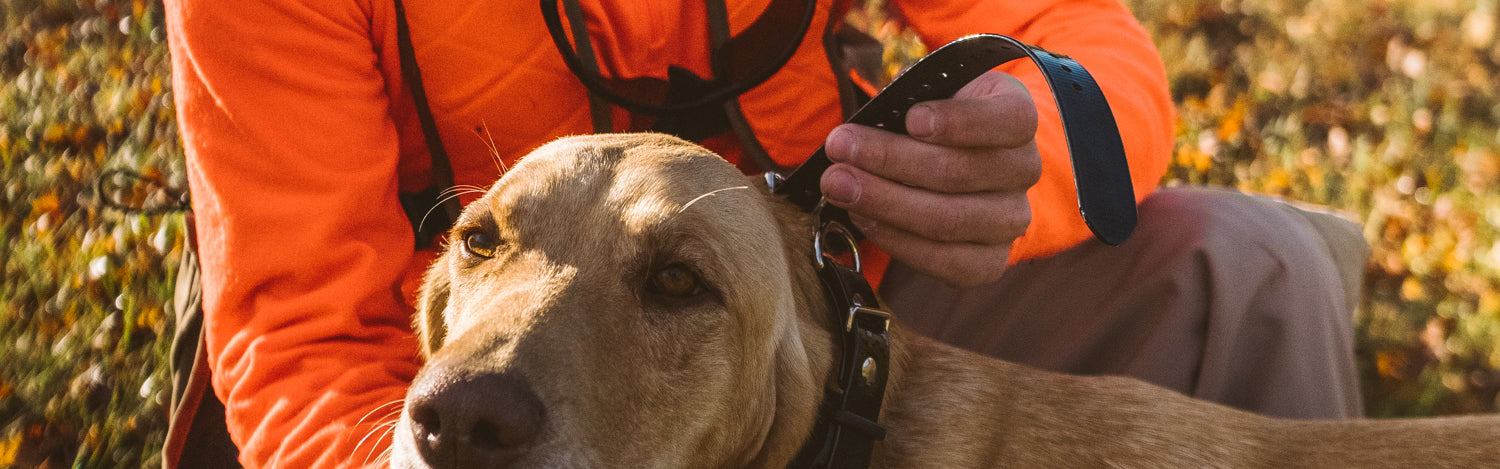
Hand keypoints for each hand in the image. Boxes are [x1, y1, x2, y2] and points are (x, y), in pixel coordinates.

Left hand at [820, 71, 1040, 287]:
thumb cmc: (934, 120)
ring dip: (884, 202)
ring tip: (839, 185)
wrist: (956, 162)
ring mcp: (1011, 219)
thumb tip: (860, 130)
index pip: (1009, 120)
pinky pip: (947, 262)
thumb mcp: (929, 95)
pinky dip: (897, 240)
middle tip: (840, 149)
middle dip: (890, 160)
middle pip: (960, 172)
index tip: (911, 120)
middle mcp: (1025, 169)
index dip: (960, 122)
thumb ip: (905, 104)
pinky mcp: (990, 261)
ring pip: (949, 219)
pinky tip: (864, 218)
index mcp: (1018, 117)